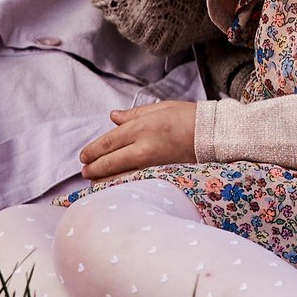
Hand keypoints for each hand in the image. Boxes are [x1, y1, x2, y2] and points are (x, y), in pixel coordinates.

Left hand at [78, 101, 199, 177]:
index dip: (93, 151)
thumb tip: (113, 117)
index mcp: (141, 127)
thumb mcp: (159, 108)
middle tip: (85, 172)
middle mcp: (143, 147)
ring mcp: (152, 165)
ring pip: (120, 176)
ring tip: (94, 182)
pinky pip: (135, 182)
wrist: (212, 135)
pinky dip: (122, 185)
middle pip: (110, 161)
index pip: (108, 142)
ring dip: (104, 180)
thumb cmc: (188, 117)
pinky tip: (115, 188)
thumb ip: (133, 114)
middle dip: (94, 168)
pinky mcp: (161, 175)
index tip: (83, 157)